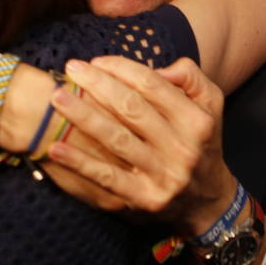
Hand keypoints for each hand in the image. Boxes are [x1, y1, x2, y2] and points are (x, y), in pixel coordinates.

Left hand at [47, 55, 237, 236]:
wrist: (207, 202)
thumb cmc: (200, 144)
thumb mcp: (210, 106)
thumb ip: (191, 77)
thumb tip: (160, 68)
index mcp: (196, 121)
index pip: (153, 85)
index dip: (122, 69)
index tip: (96, 62)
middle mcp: (182, 148)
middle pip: (132, 108)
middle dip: (98, 84)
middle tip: (71, 69)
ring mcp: (162, 176)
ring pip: (116, 139)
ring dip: (83, 116)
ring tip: (57, 97)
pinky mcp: (143, 199)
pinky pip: (106, 177)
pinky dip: (79, 163)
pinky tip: (55, 148)